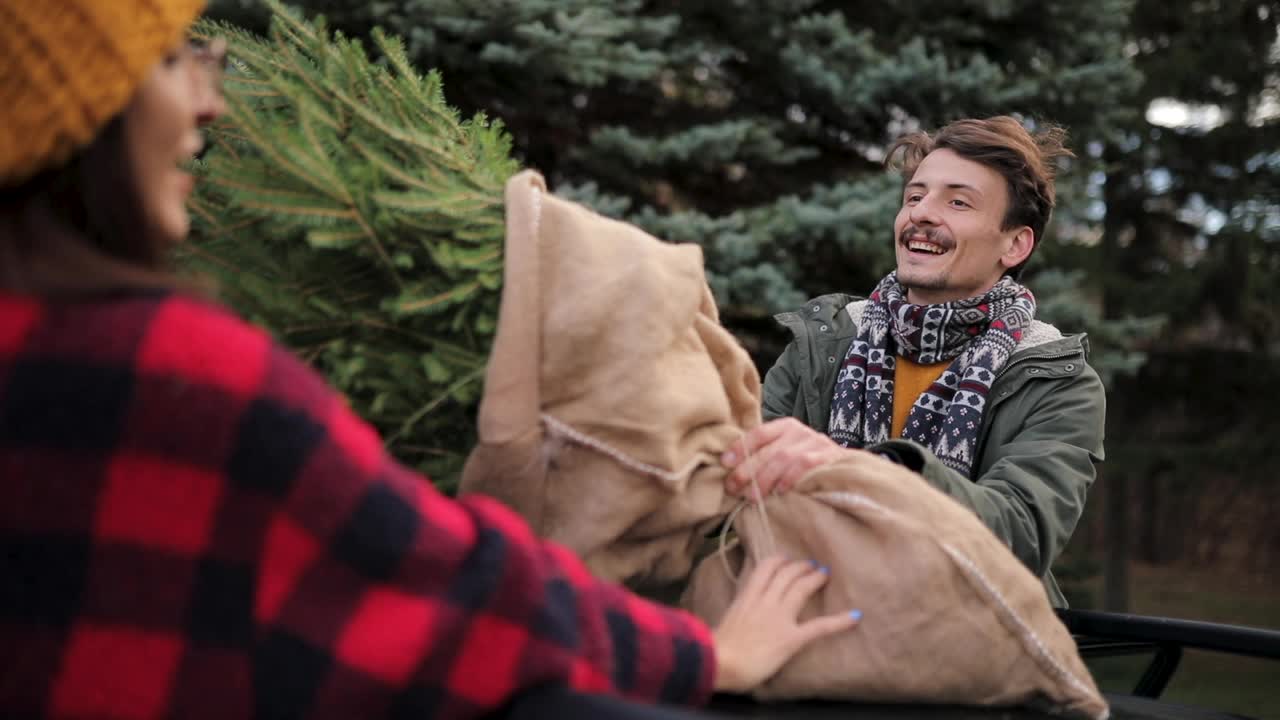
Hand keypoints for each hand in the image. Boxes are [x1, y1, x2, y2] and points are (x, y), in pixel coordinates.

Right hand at [711, 555, 860, 693]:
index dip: (779, 560)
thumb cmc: (716, 649)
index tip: (786, 558)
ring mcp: (779, 618)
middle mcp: (765, 602)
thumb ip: (737, 615)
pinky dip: (839, 621)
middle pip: (787, 574)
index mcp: (746, 597)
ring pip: (801, 588)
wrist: (719, 662)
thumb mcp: (726, 622)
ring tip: (825, 574)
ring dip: (815, 578)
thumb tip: (739, 618)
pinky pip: (819, 626)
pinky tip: (854, 616)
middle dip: (801, 567)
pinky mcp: (791, 638)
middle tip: (812, 565)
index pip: (765, 568)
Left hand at [721, 418, 851, 497]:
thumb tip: (730, 468)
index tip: (724, 462)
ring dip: (765, 479)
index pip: (758, 433)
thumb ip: (764, 455)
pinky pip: (804, 466)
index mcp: (785, 427)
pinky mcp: (827, 457)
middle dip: (747, 470)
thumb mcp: (786, 452)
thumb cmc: (807, 463)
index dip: (740, 447)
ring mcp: (814, 443)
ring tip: (752, 496)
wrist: (846, 468)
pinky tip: (779, 492)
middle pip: (768, 450)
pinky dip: (789, 479)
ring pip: (784, 459)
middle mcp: (799, 432)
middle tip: (732, 487)